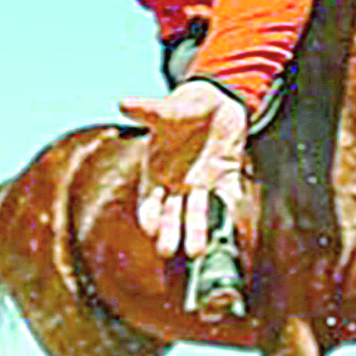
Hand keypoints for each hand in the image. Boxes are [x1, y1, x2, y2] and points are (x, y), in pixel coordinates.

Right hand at [115, 81, 247, 258]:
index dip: (149, 216)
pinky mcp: (227, 179)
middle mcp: (178, 186)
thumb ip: (149, 110)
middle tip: (169, 251)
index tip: (149, 230)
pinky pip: (228, 198)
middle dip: (170, 233)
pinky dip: (229, 211)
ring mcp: (203, 185)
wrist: (217, 104)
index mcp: (157, 173)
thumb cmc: (184, 107)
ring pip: (199, 213)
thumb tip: (124, 103)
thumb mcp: (167, 109)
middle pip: (172, 215)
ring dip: (198, 231)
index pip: (149, 202)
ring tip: (198, 251)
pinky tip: (230, 226)